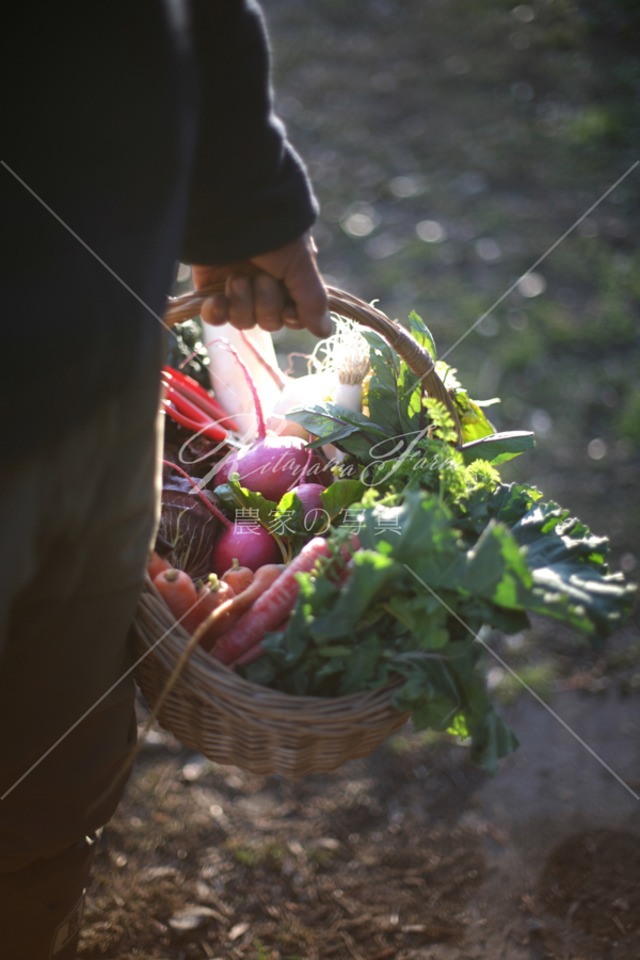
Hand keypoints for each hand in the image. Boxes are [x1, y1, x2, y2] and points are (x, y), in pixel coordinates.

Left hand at [192, 233, 330, 337]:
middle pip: (269, 321)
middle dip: (265, 302)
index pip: (293, 317)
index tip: (288, 308)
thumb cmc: (272, 232)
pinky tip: (216, 300)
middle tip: (261, 277)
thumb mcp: (301, 265)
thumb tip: (327, 332)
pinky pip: (215, 317)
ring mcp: (237, 287)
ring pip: (243, 321)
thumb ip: (313, 301)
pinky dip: (216, 312)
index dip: (290, 317)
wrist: (231, 210)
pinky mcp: (211, 288)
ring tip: (237, 276)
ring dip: (242, 300)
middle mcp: (264, 285)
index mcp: (289, 279)